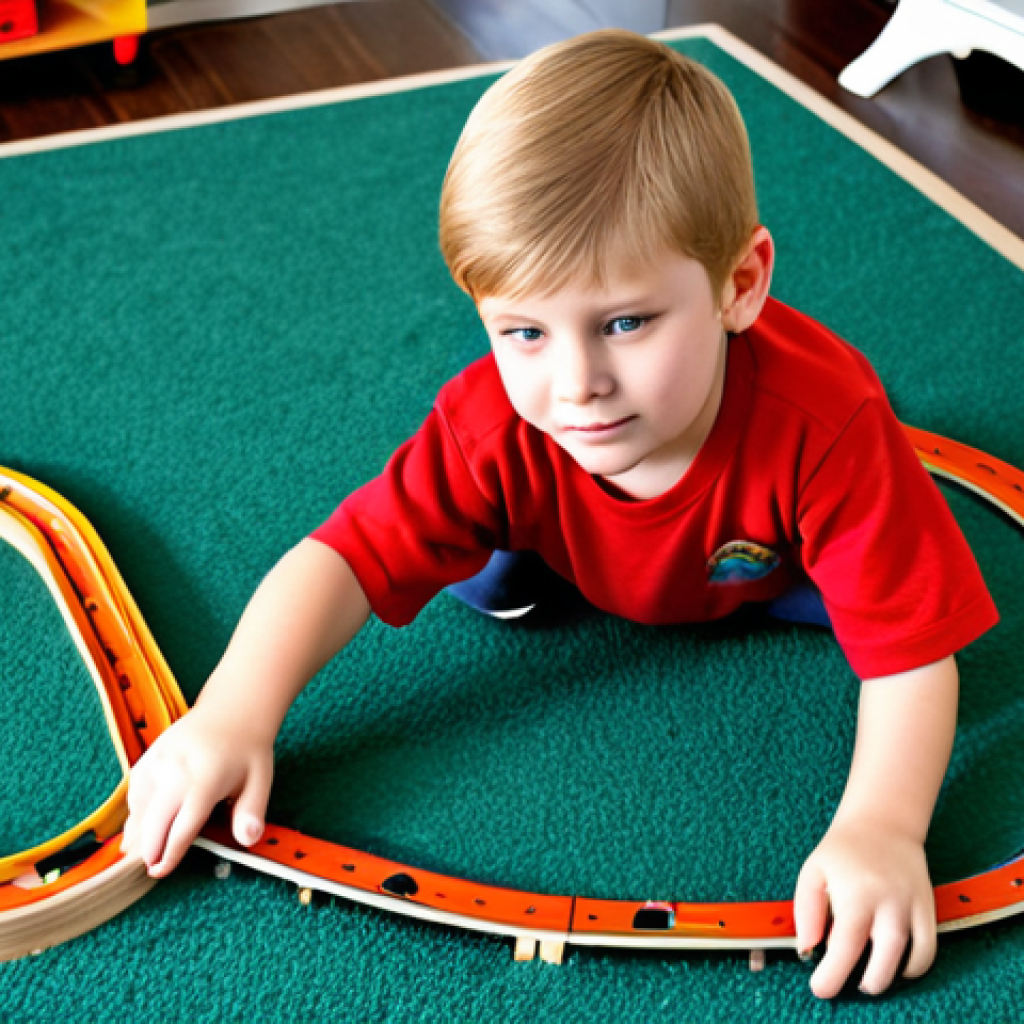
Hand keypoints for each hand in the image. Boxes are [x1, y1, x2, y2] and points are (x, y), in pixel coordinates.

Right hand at [120, 699, 273, 877]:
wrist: (234, 709)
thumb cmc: (247, 749)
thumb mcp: (260, 781)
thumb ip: (252, 813)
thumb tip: (248, 839)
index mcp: (204, 781)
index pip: (181, 828)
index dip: (169, 854)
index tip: (161, 870)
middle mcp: (176, 771)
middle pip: (152, 821)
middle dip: (148, 849)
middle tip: (149, 867)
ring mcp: (159, 760)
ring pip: (138, 806)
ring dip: (137, 830)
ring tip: (136, 852)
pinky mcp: (150, 754)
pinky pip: (135, 789)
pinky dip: (135, 808)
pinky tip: (140, 822)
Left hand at [793, 819, 936, 998]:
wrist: (882, 822)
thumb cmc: (843, 850)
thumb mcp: (813, 872)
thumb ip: (806, 912)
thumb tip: (807, 948)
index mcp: (855, 893)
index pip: (845, 944)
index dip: (832, 973)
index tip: (820, 989)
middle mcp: (888, 902)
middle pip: (883, 957)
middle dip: (865, 981)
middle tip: (849, 983)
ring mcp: (912, 905)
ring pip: (910, 957)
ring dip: (890, 977)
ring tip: (870, 978)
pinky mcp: (928, 907)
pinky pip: (929, 947)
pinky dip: (916, 965)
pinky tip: (897, 965)